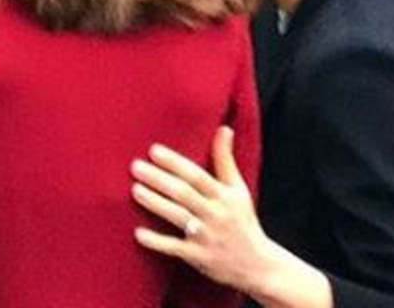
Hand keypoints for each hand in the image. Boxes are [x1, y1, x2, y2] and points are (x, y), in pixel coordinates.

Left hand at [131, 127, 292, 297]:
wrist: (258, 265)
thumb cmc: (242, 221)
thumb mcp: (238, 190)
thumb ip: (226, 160)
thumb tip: (224, 128)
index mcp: (225, 196)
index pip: (197, 176)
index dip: (175, 163)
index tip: (153, 150)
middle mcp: (216, 214)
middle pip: (184, 193)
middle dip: (159, 179)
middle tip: (135, 166)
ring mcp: (207, 236)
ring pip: (178, 217)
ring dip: (155, 203)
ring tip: (135, 190)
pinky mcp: (198, 257)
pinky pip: (175, 248)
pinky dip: (157, 242)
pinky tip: (138, 233)